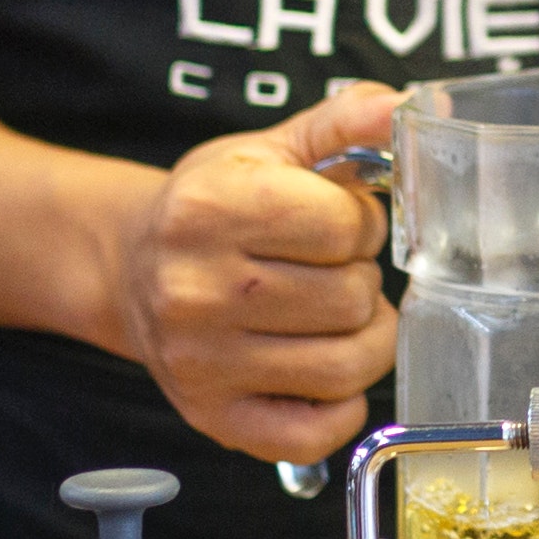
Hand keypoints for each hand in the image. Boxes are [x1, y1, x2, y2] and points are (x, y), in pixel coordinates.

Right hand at [111, 83, 400, 464]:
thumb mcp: (270, 150)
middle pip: (352, 299)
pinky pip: (320, 431)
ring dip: (363, 341)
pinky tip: (321, 371)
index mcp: (211, 208)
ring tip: (334, 318)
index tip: (332, 225)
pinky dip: (341, 405)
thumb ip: (346, 122)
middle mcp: (197, 289)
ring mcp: (201, 361)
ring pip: (348, 367)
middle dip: (359, 281)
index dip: (358, 224)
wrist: (130, 268)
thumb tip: (408, 107)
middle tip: (326, 273)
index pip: (347, 226)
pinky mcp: (212, 416)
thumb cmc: (213, 207)